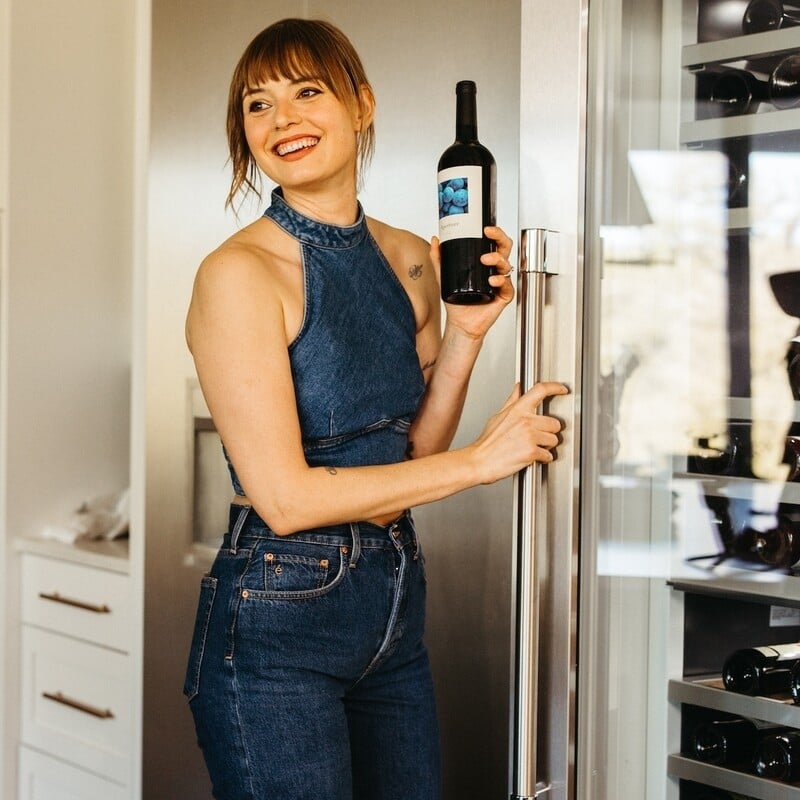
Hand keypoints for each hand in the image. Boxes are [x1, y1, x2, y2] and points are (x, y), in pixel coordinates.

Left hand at [431, 225, 515, 340]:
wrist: (460, 323)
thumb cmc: (457, 302)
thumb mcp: (444, 277)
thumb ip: (439, 259)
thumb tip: (434, 240)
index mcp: (485, 263)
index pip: (494, 243)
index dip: (494, 233)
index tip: (485, 228)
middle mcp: (495, 271)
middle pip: (505, 248)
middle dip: (500, 239)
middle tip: (488, 236)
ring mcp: (500, 283)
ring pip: (506, 265)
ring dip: (497, 259)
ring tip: (485, 261)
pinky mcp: (503, 296)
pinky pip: (508, 286)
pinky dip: (501, 281)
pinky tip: (493, 281)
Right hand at [469, 381, 568, 483]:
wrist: (479, 461)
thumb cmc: (487, 442)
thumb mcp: (498, 416)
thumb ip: (512, 401)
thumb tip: (518, 388)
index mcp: (517, 410)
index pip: (540, 391)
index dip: (555, 387)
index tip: (562, 389)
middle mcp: (525, 421)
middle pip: (554, 423)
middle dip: (548, 432)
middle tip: (537, 438)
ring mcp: (529, 436)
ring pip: (553, 440)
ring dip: (546, 447)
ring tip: (531, 448)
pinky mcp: (531, 452)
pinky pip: (548, 455)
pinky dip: (542, 459)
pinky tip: (531, 457)